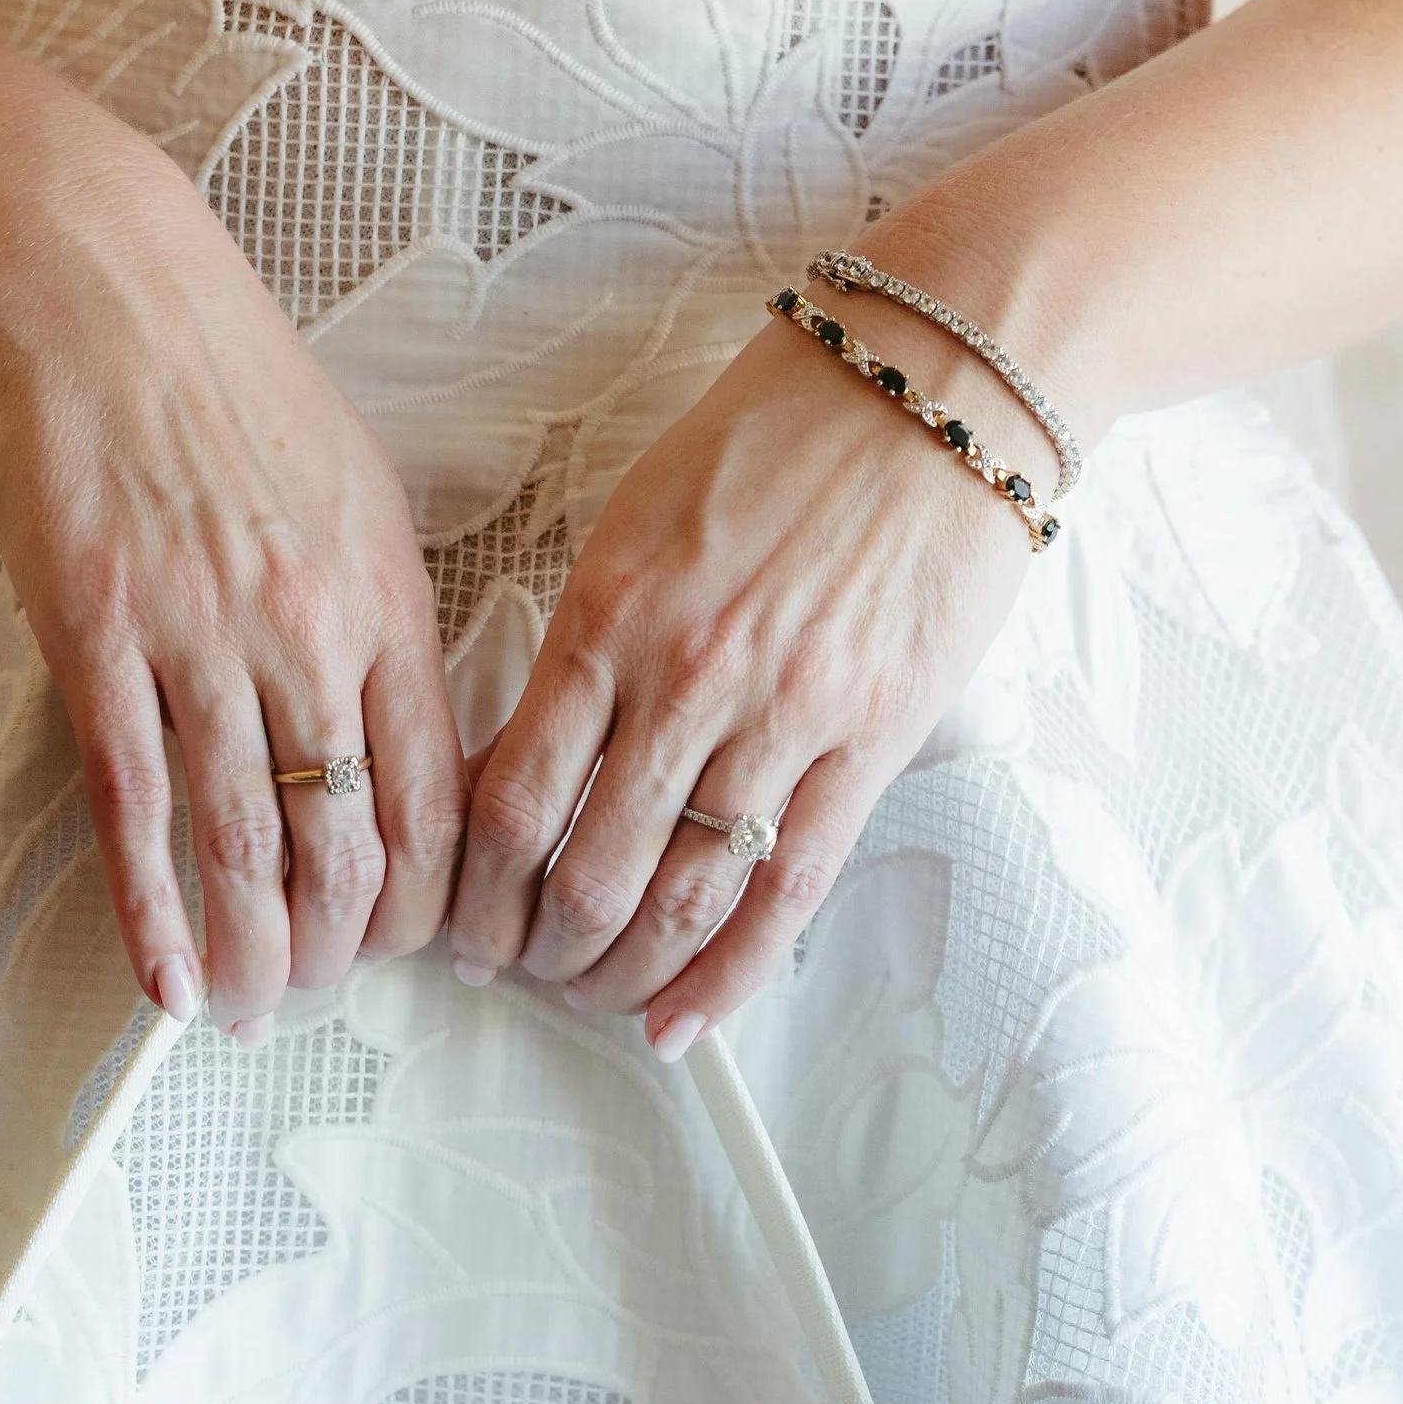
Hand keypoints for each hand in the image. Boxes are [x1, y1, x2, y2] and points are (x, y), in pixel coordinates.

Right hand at [0, 124, 466, 1034]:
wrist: (100, 290)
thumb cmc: (228, 388)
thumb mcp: (356, 495)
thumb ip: (380, 622)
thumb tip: (401, 737)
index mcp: (386, 601)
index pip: (436, 796)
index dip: (429, 900)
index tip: (411, 950)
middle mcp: (307, 629)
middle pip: (346, 837)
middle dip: (338, 947)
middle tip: (315, 999)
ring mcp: (200, 636)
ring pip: (243, 838)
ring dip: (248, 949)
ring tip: (245, 1012)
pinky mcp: (97, 636)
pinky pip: (134, 801)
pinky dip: (149, 905)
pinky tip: (160, 973)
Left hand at [447, 313, 1040, 1050]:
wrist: (940, 381)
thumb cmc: (783, 433)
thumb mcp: (636, 521)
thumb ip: (582, 645)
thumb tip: (525, 765)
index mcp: (608, 615)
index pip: (511, 799)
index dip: (474, 893)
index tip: (462, 929)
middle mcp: (687, 678)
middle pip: (586, 873)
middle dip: (540, 953)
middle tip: (524, 977)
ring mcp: (786, 717)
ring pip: (681, 900)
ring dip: (623, 975)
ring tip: (596, 1000)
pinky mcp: (873, 743)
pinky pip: (787, 893)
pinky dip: (728, 976)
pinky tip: (685, 1022)